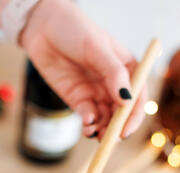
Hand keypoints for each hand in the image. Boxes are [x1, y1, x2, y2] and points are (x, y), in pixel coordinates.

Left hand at [21, 0, 145, 139]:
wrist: (42, 27)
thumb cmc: (74, 29)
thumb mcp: (97, 48)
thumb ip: (114, 74)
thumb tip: (126, 100)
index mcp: (126, 69)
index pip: (138, 97)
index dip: (134, 116)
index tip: (126, 130)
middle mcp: (113, 84)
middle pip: (122, 113)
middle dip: (117, 128)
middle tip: (109, 138)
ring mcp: (96, 93)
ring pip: (105, 119)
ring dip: (103, 130)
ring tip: (94, 133)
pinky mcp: (78, 100)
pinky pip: (88, 118)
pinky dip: (89, 125)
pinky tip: (86, 125)